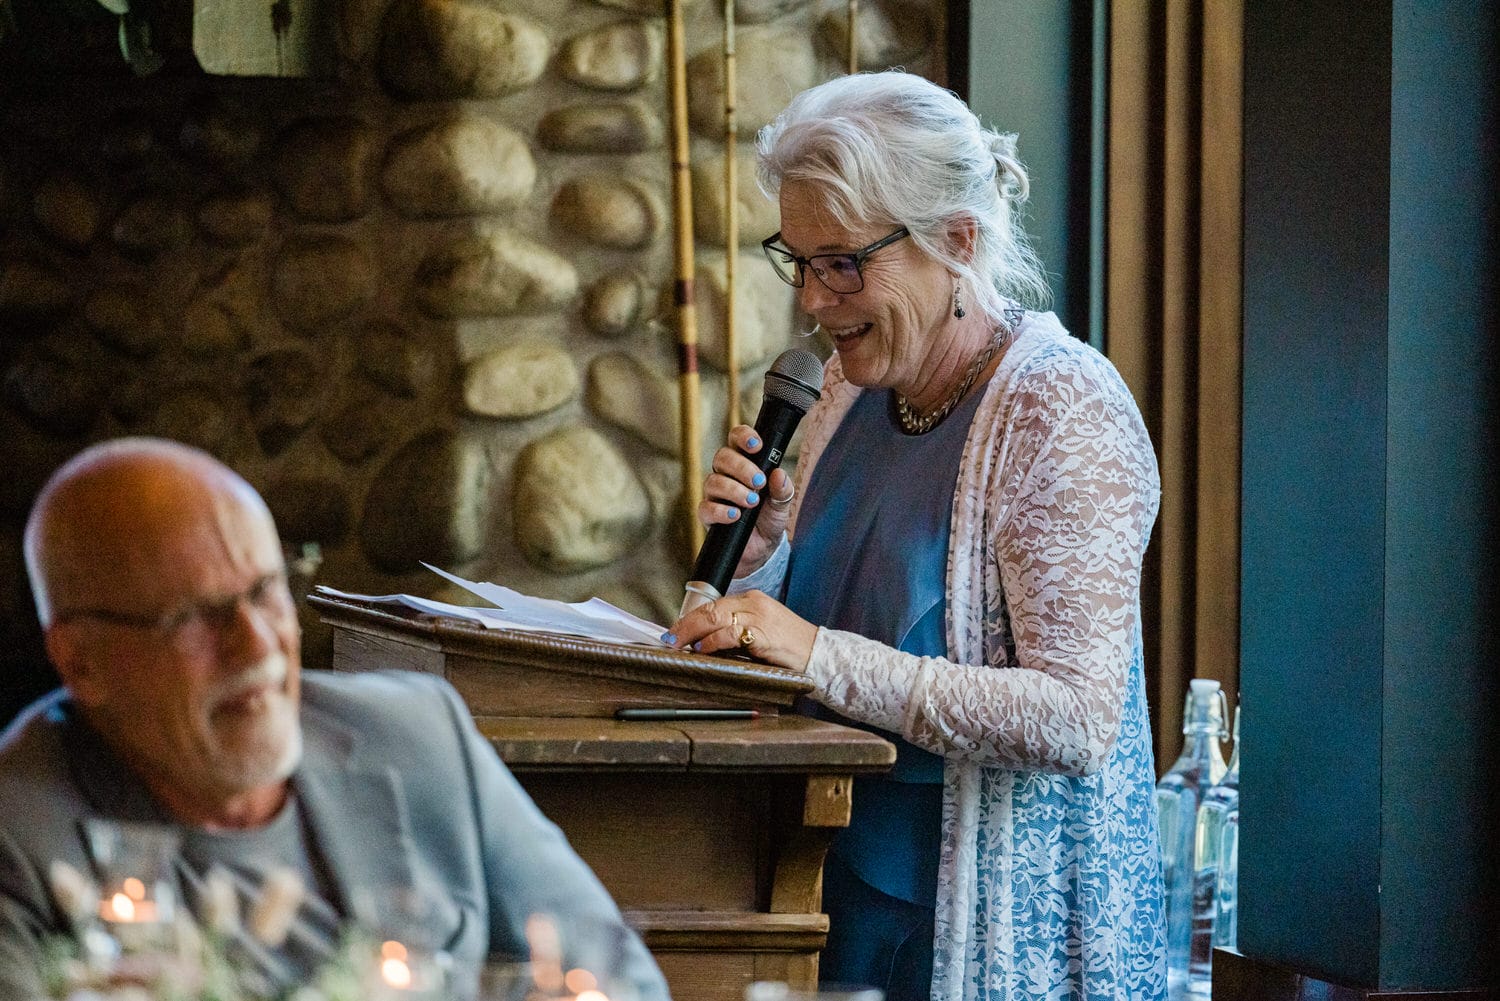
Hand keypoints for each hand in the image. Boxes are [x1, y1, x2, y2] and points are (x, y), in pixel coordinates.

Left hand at [665, 590, 816, 672]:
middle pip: (711, 608)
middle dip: (685, 624)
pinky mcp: (763, 633)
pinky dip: (712, 642)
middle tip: (669, 637)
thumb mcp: (761, 633)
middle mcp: (754, 603)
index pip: (715, 605)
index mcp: (753, 600)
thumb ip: (736, 632)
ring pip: (715, 617)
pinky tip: (703, 650)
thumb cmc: (790, 648)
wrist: (819, 654)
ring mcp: (759, 616)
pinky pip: (730, 633)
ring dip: (692, 632)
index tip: (676, 630)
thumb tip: (704, 643)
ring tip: (678, 644)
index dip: (692, 618)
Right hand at [699, 425, 796, 576]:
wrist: (762, 549)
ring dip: (734, 490)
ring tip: (751, 502)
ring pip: (713, 481)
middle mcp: (725, 475)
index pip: (736, 439)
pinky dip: (722, 511)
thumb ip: (782, 490)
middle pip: (722, 457)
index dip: (743, 437)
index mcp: (744, 463)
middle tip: (759, 482)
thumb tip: (779, 474)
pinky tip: (736, 516)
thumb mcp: (782, 504)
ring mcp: (714, 495)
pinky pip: (706, 508)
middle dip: (742, 468)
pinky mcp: (708, 516)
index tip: (757, 446)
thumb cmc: (769, 519)